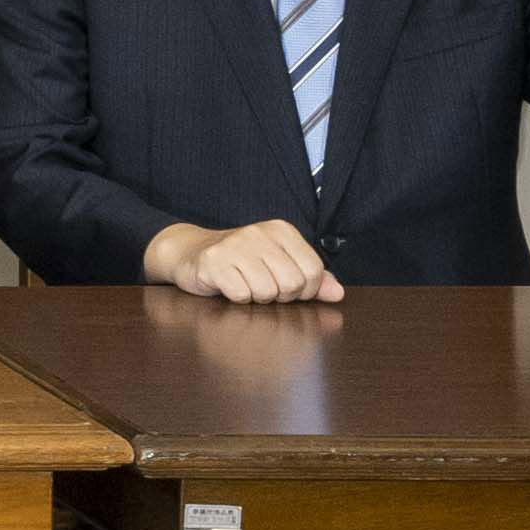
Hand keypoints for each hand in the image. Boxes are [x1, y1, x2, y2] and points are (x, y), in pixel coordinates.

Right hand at [144, 218, 345, 307]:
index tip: (288, 288)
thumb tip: (338, 293)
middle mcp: (260, 233)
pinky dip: (237, 298)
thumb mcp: (279, 263)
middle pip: (292, 283)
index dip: (305, 290)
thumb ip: (311, 278)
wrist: (191, 252)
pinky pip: (241, 295)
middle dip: (281, 295)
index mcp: (282, 230)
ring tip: (246, 285)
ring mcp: (235, 246)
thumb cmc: (241, 261)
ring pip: (267, 292)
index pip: (313, 271)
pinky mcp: (214, 262)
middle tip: (265, 287)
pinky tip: (229, 286)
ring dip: (257, 298)